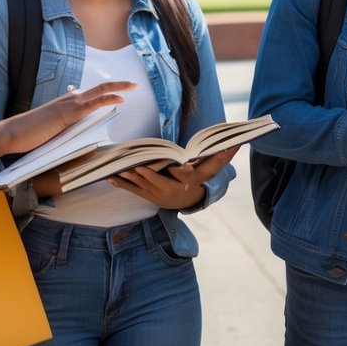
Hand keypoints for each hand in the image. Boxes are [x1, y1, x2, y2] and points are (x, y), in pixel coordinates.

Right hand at [0, 81, 132, 154]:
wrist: (11, 134)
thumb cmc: (28, 135)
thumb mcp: (51, 130)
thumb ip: (66, 129)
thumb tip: (78, 136)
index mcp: (65, 103)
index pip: (90, 94)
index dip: (106, 91)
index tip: (119, 92)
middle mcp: (69, 99)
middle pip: (98, 88)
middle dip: (118, 84)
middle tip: (133, 84)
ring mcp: (69, 104)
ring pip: (99, 91)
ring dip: (118, 87)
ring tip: (132, 86)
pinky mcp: (68, 113)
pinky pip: (94, 103)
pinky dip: (109, 98)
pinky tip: (121, 98)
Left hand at [110, 146, 237, 208]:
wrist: (185, 201)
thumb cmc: (196, 181)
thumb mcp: (209, 171)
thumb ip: (221, 158)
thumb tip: (236, 144)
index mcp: (185, 181)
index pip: (181, 175)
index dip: (174, 171)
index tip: (168, 165)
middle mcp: (170, 190)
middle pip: (155, 179)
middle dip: (144, 173)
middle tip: (134, 163)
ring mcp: (155, 194)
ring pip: (141, 184)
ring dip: (129, 177)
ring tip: (118, 167)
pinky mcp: (145, 195)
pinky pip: (132, 189)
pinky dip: (121, 183)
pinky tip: (110, 176)